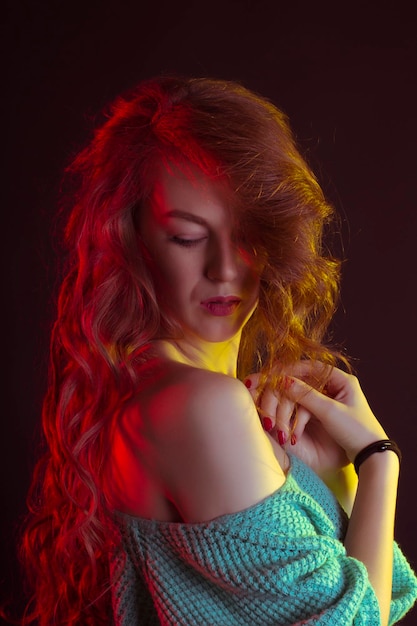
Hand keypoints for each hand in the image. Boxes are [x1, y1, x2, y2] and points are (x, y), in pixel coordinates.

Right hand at [245, 362, 387, 477]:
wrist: (370, 457)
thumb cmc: (356, 431)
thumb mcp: (330, 412)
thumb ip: (305, 395)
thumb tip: (281, 380)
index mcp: (340, 380)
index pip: (309, 367)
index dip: (288, 370)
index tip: (270, 377)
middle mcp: (332, 387)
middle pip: (299, 382)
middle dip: (280, 392)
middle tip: (260, 393)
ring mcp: (325, 402)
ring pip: (297, 398)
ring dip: (284, 410)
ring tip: (275, 424)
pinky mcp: (320, 416)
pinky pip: (300, 410)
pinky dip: (290, 418)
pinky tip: (284, 431)